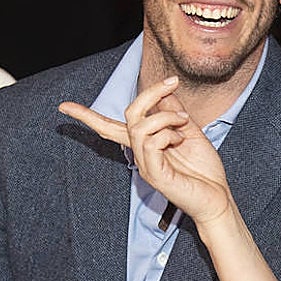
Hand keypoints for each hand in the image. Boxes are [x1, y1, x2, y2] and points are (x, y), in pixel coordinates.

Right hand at [59, 77, 233, 225]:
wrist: (217, 198)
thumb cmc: (203, 169)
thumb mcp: (189, 131)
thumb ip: (173, 113)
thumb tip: (163, 93)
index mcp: (145, 144)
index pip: (109, 128)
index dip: (86, 116)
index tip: (64, 106)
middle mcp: (140, 154)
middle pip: (129, 114)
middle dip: (148, 92)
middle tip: (172, 82)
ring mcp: (145, 165)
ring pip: (140, 126)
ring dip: (166, 116)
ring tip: (184, 122)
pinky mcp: (154, 174)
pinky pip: (151, 143)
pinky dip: (168, 134)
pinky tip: (181, 140)